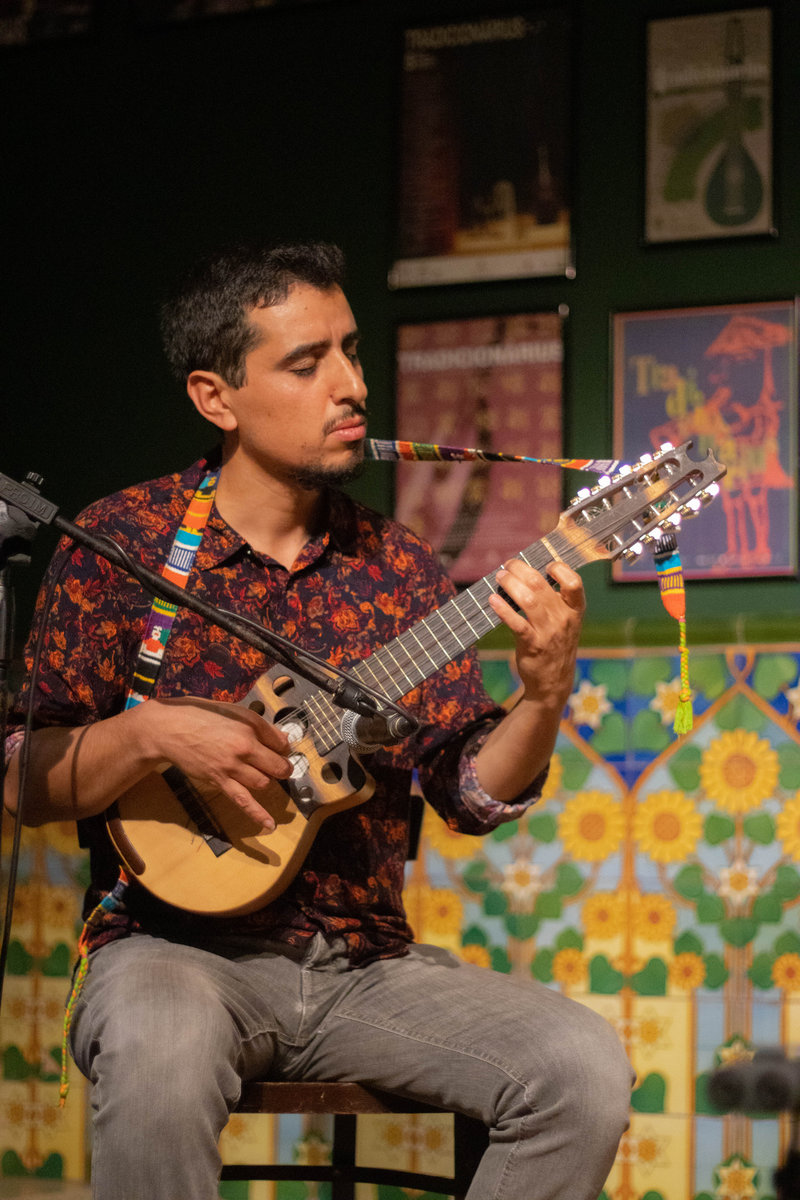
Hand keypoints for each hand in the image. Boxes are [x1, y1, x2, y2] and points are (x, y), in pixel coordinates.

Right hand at [139, 696, 291, 829]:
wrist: (171, 729)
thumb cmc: (201, 715)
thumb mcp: (234, 712)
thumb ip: (259, 725)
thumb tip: (282, 738)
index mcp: (250, 725)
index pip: (282, 743)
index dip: (284, 749)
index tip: (281, 751)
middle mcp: (244, 746)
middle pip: (277, 766)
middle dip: (282, 768)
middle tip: (280, 767)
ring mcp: (232, 766)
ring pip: (263, 782)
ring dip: (266, 781)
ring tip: (261, 775)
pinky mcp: (219, 781)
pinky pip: (244, 801)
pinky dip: (258, 814)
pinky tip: (270, 824)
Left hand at [489, 558, 584, 712]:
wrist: (554, 682)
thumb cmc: (556, 644)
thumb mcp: (566, 622)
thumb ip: (555, 600)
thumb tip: (529, 572)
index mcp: (575, 610)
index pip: (574, 582)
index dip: (559, 568)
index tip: (544, 564)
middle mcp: (564, 619)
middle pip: (541, 585)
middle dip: (521, 569)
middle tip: (508, 565)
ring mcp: (548, 632)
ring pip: (528, 599)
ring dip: (510, 584)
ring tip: (500, 577)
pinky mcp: (532, 645)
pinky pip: (516, 623)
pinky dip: (503, 609)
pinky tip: (493, 600)